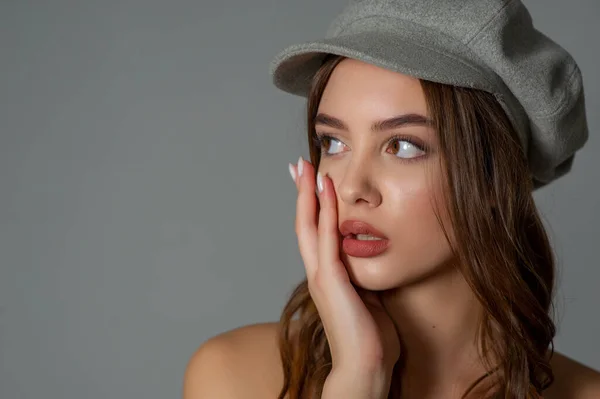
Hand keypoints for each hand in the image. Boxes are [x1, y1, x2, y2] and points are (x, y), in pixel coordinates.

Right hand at [290, 157, 400, 393]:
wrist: (365, 367)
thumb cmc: (370, 336)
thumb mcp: (367, 296)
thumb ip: (362, 274)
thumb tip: (369, 256)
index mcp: (326, 275)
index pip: (313, 231)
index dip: (311, 204)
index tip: (312, 179)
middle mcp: (318, 272)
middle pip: (303, 223)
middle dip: (302, 192)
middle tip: (298, 164)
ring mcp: (321, 276)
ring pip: (309, 226)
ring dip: (309, 195)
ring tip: (307, 168)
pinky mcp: (331, 281)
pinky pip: (327, 239)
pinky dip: (326, 213)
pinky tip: (328, 192)